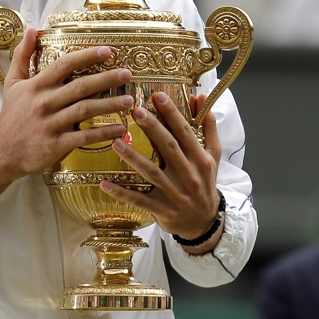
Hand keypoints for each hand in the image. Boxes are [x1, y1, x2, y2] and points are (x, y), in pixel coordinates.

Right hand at [0, 29, 135, 204]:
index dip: (87, 56)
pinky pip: (83, 137)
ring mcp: (50, 124)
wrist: (0, 153)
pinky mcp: (55, 144)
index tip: (108, 50)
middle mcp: (44, 102)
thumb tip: (30, 29)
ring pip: (85, 110)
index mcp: (37, 85)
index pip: (64, 64)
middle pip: (80, 86)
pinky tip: (119, 129)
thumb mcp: (12, 83)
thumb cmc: (11, 116)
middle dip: (106, 79)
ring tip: (129, 101)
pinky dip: (103, 133)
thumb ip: (22, 56)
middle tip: (127, 74)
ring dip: (110, 105)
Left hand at [101, 92, 223, 253]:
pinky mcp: (161, 209)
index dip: (172, 114)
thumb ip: (208, 127)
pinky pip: (139, 200)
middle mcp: (188, 175)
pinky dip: (122, 193)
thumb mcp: (213, 156)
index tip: (158, 96)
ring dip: (133, 157)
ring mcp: (174, 193)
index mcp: (201, 160)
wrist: (204, 223)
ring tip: (116, 142)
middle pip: (169, 148)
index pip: (185, 132)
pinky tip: (104, 183)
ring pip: (151, 173)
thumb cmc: (206, 184)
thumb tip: (201, 99)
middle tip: (135, 110)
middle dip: (152, 128)